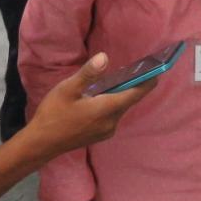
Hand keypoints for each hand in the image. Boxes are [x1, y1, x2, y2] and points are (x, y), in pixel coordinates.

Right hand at [24, 52, 157, 158]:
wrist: (41, 143)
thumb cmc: (53, 114)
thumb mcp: (67, 89)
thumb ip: (88, 74)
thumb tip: (104, 57)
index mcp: (107, 109)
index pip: (135, 94)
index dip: (148, 82)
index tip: (158, 70)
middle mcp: (112, 122)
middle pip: (128, 100)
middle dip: (133, 85)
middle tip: (137, 68)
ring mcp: (106, 131)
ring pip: (119, 108)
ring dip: (120, 95)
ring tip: (119, 79)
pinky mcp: (100, 135)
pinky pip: (112, 116)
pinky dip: (112, 104)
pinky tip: (102, 96)